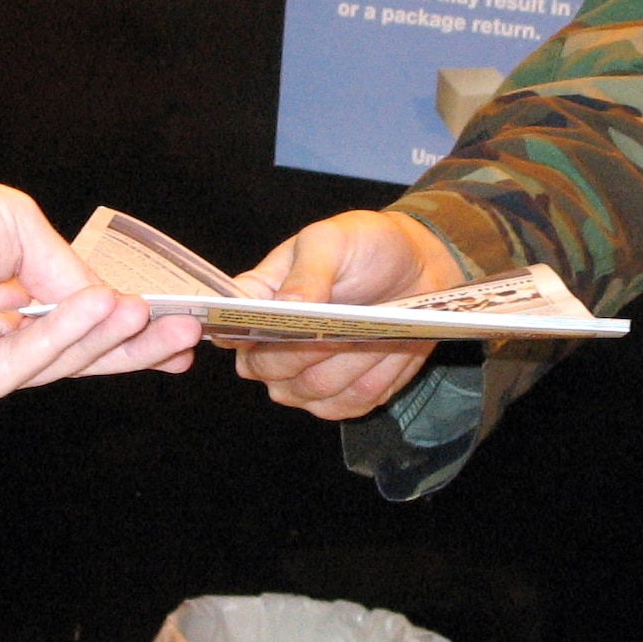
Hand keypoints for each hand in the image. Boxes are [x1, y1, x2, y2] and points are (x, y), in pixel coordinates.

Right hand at [231, 210, 465, 419]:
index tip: (280, 326)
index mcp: (255, 302)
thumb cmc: (363, 247)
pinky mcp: (340, 397)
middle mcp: (269, 348)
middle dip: (311, 347)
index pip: (228, 329)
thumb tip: (285, 307)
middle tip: (343, 325)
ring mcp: (302, 378)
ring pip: (315, 388)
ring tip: (375, 329)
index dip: (244, 335)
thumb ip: (308, 270)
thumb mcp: (335, 240)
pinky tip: (391, 346)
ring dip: (353, 359)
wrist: (414, 268)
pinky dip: (378, 375)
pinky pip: (352, 402)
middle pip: (269, 369)